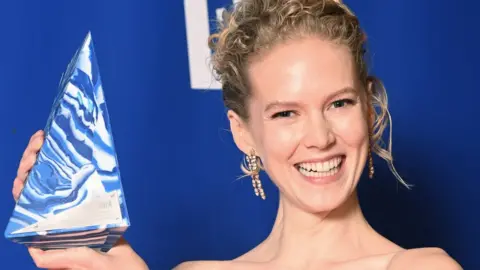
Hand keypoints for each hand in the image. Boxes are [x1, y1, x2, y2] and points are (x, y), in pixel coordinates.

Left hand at [13, 130, 148, 269]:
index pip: (26, 211)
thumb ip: (67, 260)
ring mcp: (69, 221)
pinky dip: (64, 171)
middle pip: (34, 194)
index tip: (31, 161)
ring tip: (46, 141)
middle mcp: (55, 230)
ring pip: (48, 189)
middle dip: (32, 164)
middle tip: (41, 140)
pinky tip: (65, 156)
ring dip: (43, 164)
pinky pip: (68, 191)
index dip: (23, 184)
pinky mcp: (84, 216)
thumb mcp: (94, 265)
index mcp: (51, 244)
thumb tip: (36, 254)